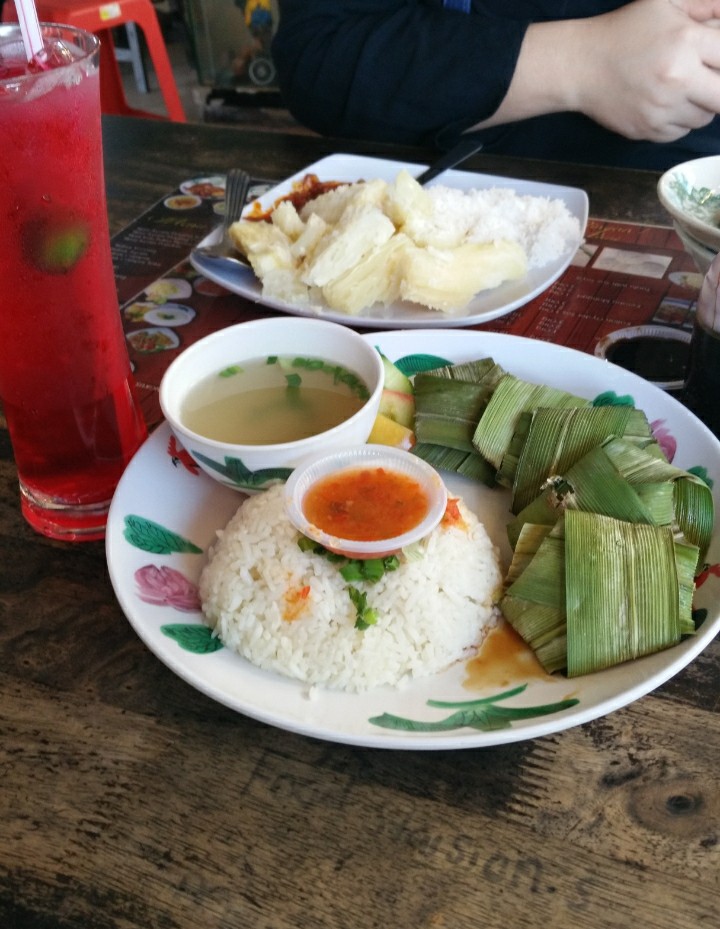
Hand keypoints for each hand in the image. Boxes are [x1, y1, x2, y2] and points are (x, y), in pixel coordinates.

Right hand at [570, 0, 719, 140]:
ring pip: (704, 117)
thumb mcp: (667, 2)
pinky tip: (664, 103)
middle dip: (718, 89)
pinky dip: (678, 120)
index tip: (714, 62)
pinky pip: (680, 132)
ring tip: (681, 88)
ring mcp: (662, 109)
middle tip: (707, 81)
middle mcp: (677, 79)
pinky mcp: (648, 130)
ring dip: (700, 104)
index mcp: (687, 42)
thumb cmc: (624, 31)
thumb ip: (708, 6)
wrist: (581, 66)